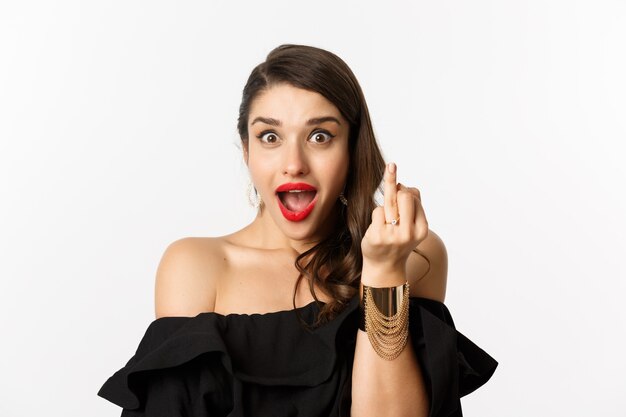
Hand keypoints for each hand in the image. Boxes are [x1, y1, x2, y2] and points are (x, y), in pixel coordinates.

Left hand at [360, 162, 428, 285]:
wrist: (384, 267)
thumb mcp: (412, 225)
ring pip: (389, 202)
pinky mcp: (378, 236)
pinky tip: (378, 228)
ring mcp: (393, 235)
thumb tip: (401, 185)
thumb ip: (412, 204)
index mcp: (422, 229)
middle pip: (404, 196)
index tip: (399, 188)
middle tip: (391, 192)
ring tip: (386, 219)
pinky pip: (377, 211)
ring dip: (385, 207)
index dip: (405, 189)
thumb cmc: (397, 241)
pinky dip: (376, 216)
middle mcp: (410, 233)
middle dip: (395, 190)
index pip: (415, 196)